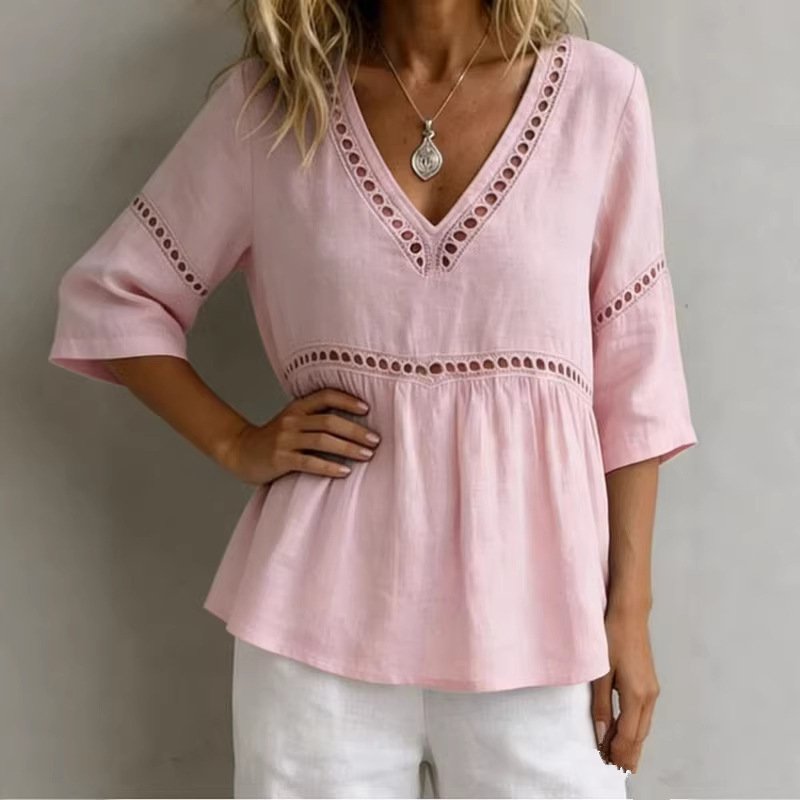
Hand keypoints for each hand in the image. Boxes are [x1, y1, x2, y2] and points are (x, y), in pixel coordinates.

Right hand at [216, 388, 380, 485]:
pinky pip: (309, 462)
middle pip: (330, 421)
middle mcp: (292, 420)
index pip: (326, 395)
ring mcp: (285, 439)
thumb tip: (354, 424)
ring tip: (367, 455)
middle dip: (356, 430)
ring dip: (349, 448)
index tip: (368, 409)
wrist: (239, 451)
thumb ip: (315, 419)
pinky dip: (329, 467)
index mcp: (297, 407)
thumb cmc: (274, 439)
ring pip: (323, 440)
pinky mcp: (280, 459)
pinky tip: (345, 471)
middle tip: (376, 440)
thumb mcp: (293, 421)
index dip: (347, 400)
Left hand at [590, 609, 659, 774]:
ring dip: (633, 742)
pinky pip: (644, 715)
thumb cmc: (612, 638)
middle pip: (639, 735)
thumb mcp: (601, 673)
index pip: (628, 734)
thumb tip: (601, 735)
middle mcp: (649, 696)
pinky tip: (628, 733)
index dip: (617, 750)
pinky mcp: (649, 684)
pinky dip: (636, 729)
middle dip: (627, 752)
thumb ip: (601, 705)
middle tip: (615, 768)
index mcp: (637, 695)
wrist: (629, 614)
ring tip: (621, 757)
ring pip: (644, 726)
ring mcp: (652, 690)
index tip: (606, 762)